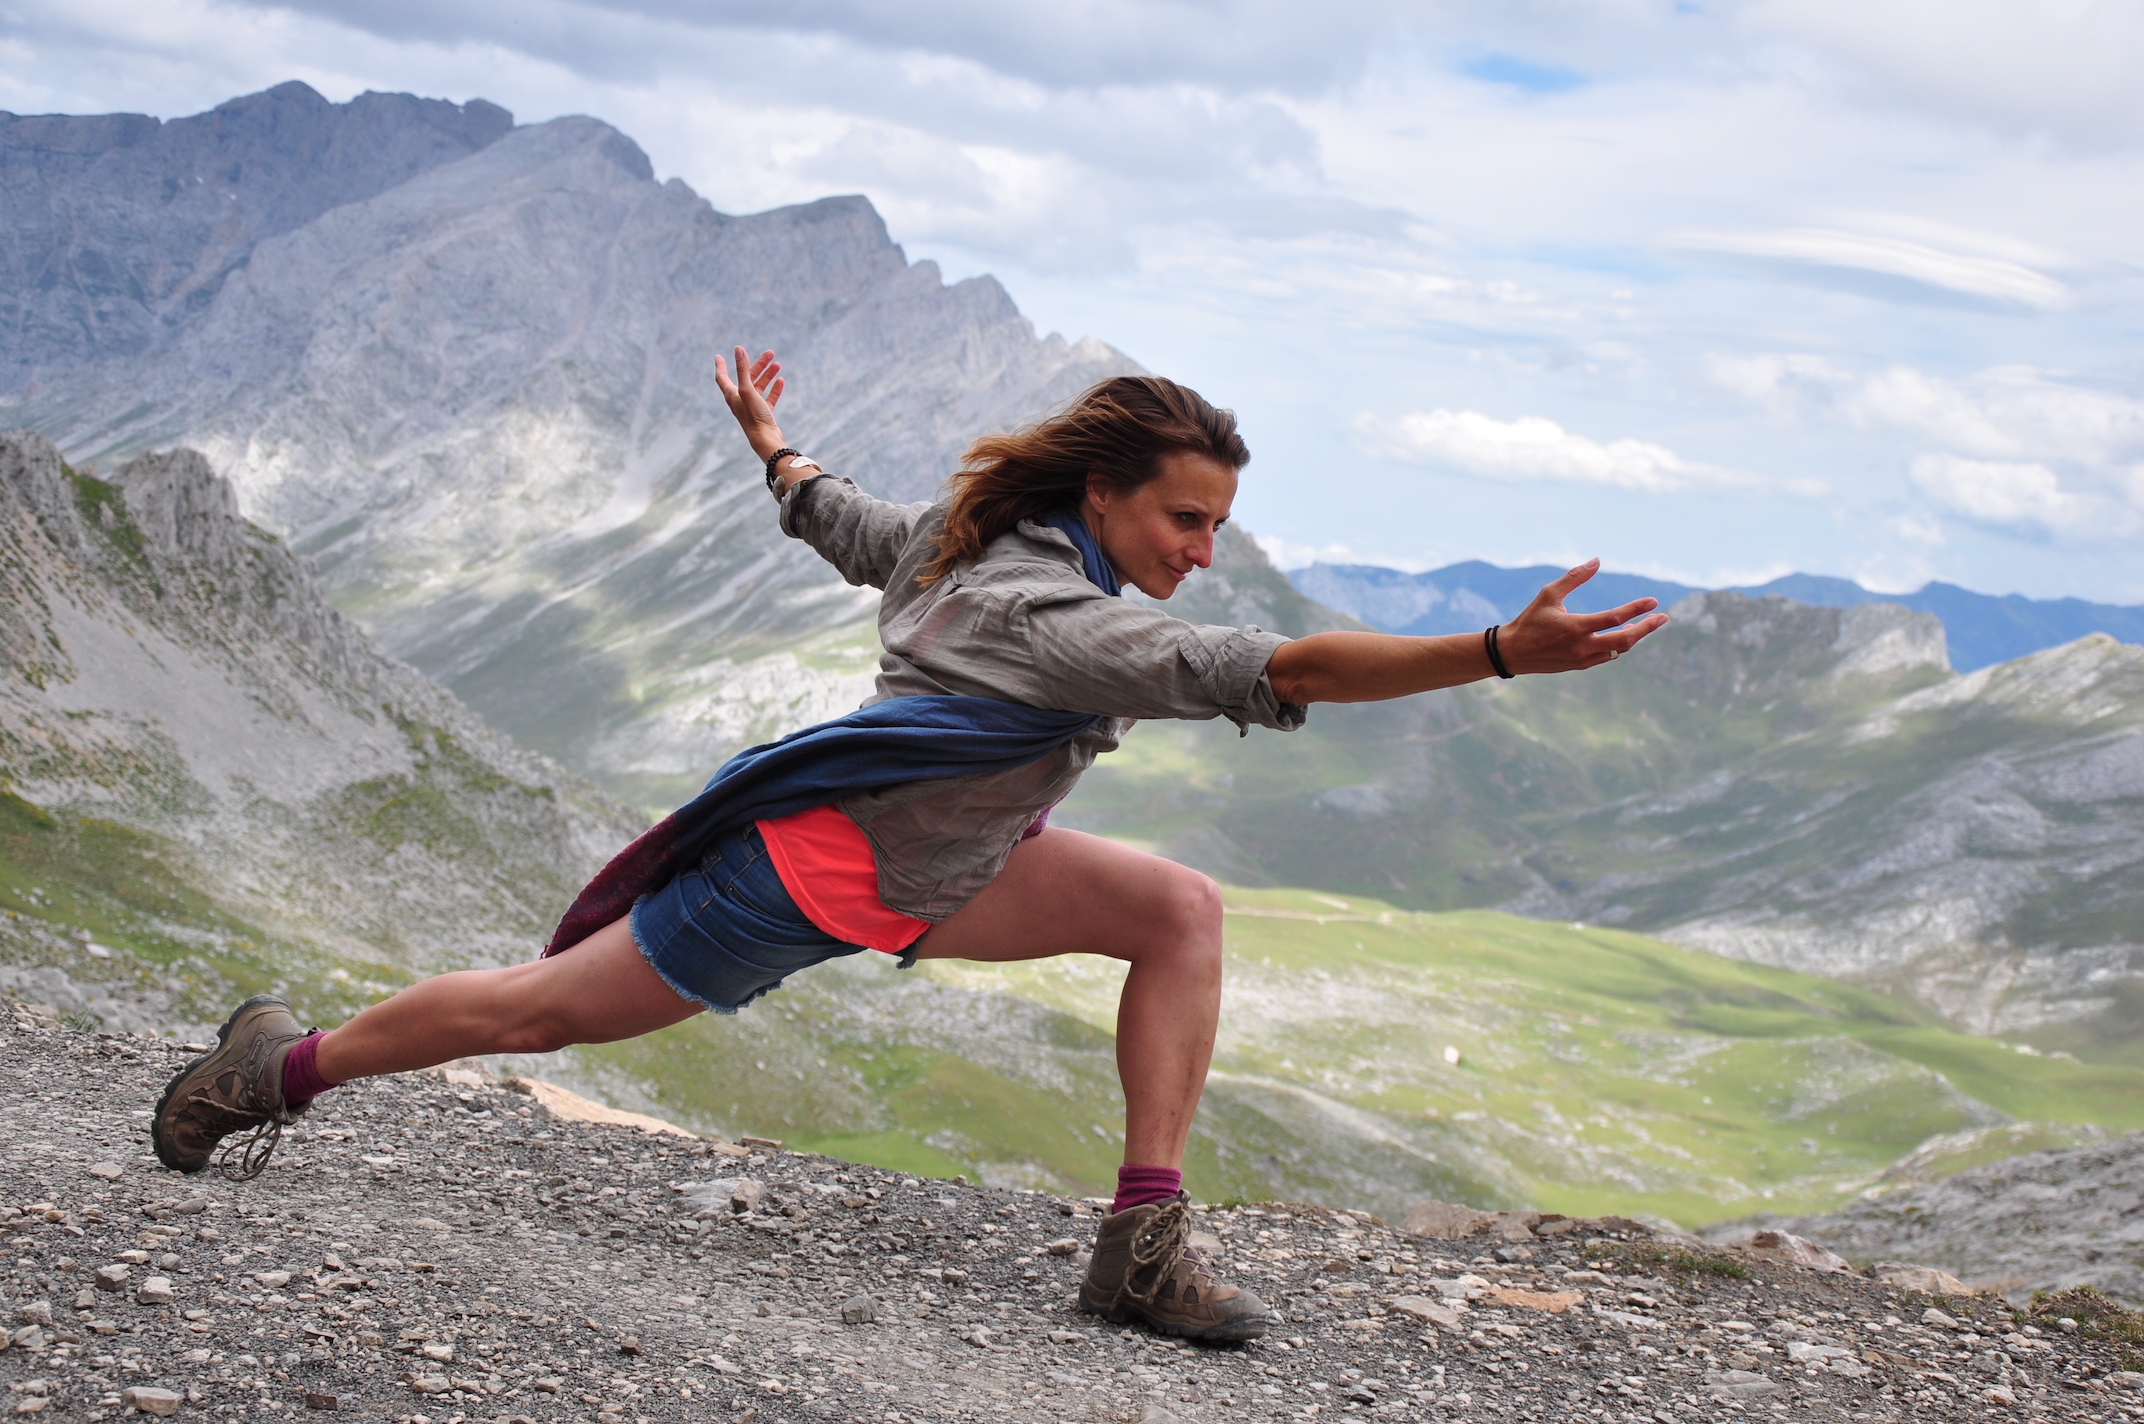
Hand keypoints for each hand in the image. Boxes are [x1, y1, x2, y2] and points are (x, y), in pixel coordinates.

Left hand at [713, 344, 785, 460]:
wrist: (765, 439)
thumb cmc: (754, 416)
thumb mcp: (747, 389)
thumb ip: (743, 369)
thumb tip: (738, 349)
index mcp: (732, 395)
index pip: (722, 377)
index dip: (721, 366)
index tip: (719, 356)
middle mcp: (740, 400)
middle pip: (747, 378)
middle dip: (758, 365)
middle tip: (770, 353)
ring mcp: (753, 407)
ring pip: (759, 386)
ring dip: (767, 375)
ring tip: (777, 364)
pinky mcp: (764, 413)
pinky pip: (769, 397)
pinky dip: (774, 389)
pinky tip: (781, 381)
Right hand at [1497, 558, 1668, 673]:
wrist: (1512, 652)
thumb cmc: (1530, 619)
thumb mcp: (1549, 594)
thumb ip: (1574, 577)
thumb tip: (1597, 561)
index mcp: (1575, 627)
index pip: (1614, 618)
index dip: (1637, 609)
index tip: (1653, 601)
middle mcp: (1582, 646)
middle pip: (1625, 641)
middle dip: (1647, 628)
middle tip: (1662, 618)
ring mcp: (1582, 659)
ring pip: (1618, 650)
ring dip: (1634, 637)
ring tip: (1645, 625)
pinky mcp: (1579, 666)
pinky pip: (1607, 656)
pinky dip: (1619, 645)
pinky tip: (1624, 636)